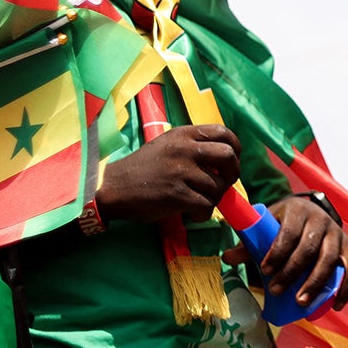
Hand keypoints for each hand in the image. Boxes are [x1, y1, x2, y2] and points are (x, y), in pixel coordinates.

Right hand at [95, 124, 241, 224]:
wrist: (113, 187)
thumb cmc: (142, 169)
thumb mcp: (168, 145)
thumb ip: (193, 147)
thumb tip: (224, 162)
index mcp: (184, 134)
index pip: (224, 133)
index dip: (235, 149)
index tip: (230, 162)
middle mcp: (185, 149)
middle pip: (229, 157)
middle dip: (232, 174)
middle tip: (222, 185)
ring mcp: (181, 171)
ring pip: (218, 187)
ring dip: (213, 199)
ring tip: (198, 202)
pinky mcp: (177, 195)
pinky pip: (206, 206)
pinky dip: (203, 214)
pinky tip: (191, 213)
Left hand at [227, 196, 347, 309]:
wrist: (309, 214)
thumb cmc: (284, 225)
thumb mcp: (266, 226)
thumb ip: (248, 243)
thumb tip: (227, 257)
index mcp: (297, 210)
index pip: (289, 232)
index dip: (277, 252)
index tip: (264, 270)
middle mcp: (321, 220)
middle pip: (308, 248)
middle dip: (291, 272)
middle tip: (275, 290)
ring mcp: (337, 233)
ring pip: (330, 259)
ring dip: (315, 283)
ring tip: (300, 302)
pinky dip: (347, 288)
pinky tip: (336, 306)